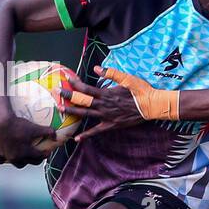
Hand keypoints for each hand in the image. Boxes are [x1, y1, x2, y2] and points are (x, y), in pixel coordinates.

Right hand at [0, 115, 56, 167]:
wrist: (0, 121)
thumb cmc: (18, 125)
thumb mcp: (35, 127)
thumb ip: (48, 132)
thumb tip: (55, 137)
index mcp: (27, 153)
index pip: (40, 157)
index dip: (46, 154)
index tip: (47, 151)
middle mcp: (17, 157)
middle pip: (29, 162)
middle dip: (35, 159)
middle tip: (37, 154)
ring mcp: (6, 156)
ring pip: (16, 163)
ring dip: (21, 161)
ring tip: (23, 155)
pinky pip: (0, 160)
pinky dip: (4, 159)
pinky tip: (7, 155)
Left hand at [60, 66, 177, 139]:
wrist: (152, 106)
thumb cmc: (141, 91)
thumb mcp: (127, 78)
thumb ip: (111, 73)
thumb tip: (96, 69)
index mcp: (107, 94)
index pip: (86, 89)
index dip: (75, 84)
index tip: (66, 79)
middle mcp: (104, 105)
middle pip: (82, 101)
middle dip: (68, 96)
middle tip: (56, 92)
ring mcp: (107, 117)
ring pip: (86, 114)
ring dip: (73, 111)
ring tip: (61, 109)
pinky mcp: (111, 125)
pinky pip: (96, 131)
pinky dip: (86, 135)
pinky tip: (76, 139)